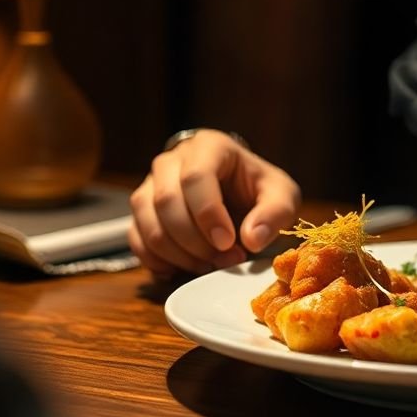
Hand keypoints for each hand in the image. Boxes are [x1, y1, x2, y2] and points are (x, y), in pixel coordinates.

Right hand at [128, 129, 300, 276]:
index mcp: (208, 146)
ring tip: (209, 266)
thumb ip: (275, 212)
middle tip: (225, 260)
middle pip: (166, 201)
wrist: (237, 192)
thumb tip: (252, 238)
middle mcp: (171, 161)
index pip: (195, 177)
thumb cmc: (257, 189)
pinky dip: (157, 261)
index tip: (228, 243)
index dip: (208, 214)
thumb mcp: (281, 195)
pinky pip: (136, 239)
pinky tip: (184, 269)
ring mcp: (150, 186)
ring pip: (147, 222)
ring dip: (177, 253)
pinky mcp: (141, 213)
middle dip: (195, 240)